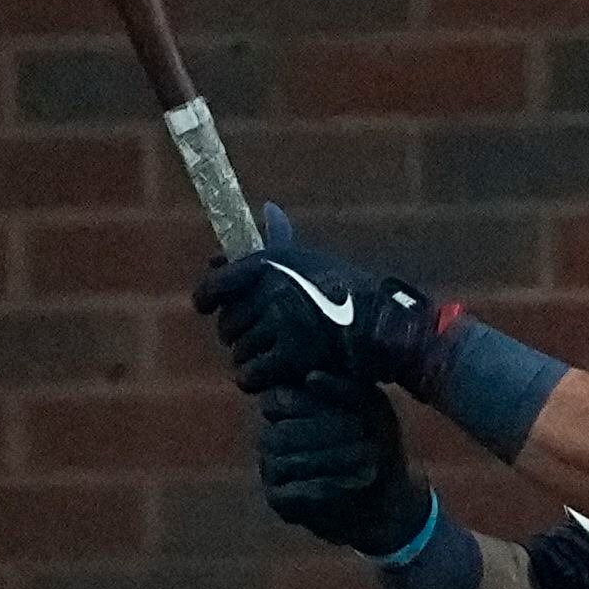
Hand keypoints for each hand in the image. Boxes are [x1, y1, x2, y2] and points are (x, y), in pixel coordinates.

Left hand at [194, 203, 440, 397]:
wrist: (382, 325)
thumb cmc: (344, 290)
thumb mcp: (310, 259)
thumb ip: (279, 242)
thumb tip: (269, 209)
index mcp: (269, 263)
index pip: (215, 285)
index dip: (206, 299)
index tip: (206, 307)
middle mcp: (272, 288)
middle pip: (227, 325)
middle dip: (241, 334)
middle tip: (265, 336)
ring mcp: (283, 321)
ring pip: (239, 352)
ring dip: (253, 358)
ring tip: (278, 355)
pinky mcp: (293, 354)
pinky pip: (251, 375)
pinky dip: (258, 379)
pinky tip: (274, 375)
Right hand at [256, 380, 433, 555]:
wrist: (387, 493)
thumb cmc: (375, 440)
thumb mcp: (370, 407)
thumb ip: (343, 388)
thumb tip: (311, 377)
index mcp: (287, 408)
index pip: (277, 399)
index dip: (311, 403)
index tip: (353, 412)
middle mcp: (271, 437)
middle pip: (281, 431)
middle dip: (326, 431)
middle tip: (364, 433)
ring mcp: (271, 469)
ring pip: (282, 460)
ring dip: (331, 458)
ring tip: (369, 456)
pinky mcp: (279, 500)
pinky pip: (292, 492)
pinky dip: (327, 486)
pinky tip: (356, 481)